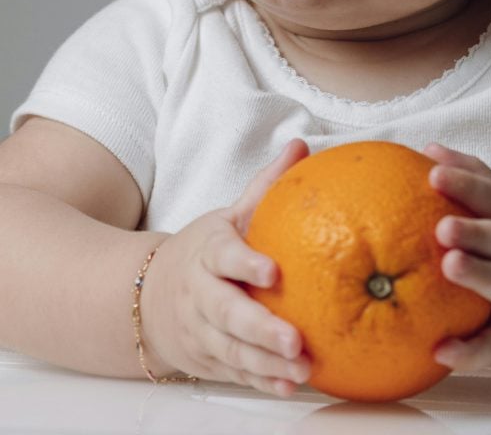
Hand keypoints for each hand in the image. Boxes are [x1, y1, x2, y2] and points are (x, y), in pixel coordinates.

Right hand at [139, 139, 312, 394]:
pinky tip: (289, 384)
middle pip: (227, 312)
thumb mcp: (228, 216)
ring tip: (302, 367)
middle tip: (295, 338)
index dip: (246, 264)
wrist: (147, 295)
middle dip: (260, 328)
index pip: (225, 256)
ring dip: (266, 362)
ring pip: (231, 349)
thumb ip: (265, 186)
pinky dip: (261, 380)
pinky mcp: (208, 358)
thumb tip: (299, 147)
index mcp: (208, 252)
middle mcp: (200, 294)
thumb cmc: (206, 250)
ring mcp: (201, 330)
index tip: (273, 272)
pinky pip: (235, 372)